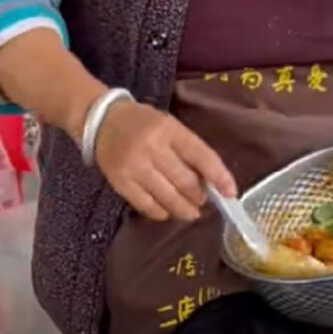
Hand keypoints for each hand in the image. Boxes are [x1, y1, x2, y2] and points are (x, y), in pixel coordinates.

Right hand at [94, 100, 236, 221]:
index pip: (201, 156)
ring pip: (169, 199)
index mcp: (169, 130)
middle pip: (186, 183)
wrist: (101, 121)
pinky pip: (149, 207)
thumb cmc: (143, 125)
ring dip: (185, 210)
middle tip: (202, 200)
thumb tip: (212, 184)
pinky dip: (163, 212)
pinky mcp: (121, 183)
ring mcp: (135, 167)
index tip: (231, 193)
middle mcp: (152, 148)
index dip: (219, 177)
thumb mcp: (170, 127)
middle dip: (199, 197)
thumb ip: (190, 152)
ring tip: (190, 211)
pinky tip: (167, 210)